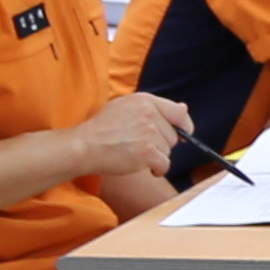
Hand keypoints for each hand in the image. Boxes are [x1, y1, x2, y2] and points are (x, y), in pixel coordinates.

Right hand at [71, 91, 195, 183]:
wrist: (84, 146)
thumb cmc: (101, 129)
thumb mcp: (125, 107)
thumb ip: (154, 108)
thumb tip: (184, 109)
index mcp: (145, 100)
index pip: (179, 112)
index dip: (183, 126)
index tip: (182, 134)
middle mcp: (150, 114)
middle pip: (173, 136)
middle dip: (161, 144)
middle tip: (138, 145)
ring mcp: (150, 133)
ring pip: (168, 151)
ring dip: (156, 157)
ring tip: (134, 154)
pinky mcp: (148, 152)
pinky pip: (164, 165)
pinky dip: (156, 170)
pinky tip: (141, 166)